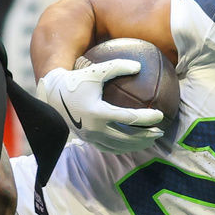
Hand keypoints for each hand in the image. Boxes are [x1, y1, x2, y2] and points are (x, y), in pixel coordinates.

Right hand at [37, 60, 164, 152]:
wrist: (53, 95)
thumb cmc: (77, 79)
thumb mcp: (96, 71)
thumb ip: (117, 66)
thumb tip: (139, 66)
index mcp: (98, 112)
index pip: (129, 118)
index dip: (147, 118)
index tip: (160, 114)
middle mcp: (94, 128)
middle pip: (127, 137)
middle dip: (146, 136)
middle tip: (160, 131)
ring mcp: (91, 137)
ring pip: (119, 146)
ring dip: (137, 144)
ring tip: (151, 139)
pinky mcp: (88, 141)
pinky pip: (109, 148)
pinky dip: (123, 147)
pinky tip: (134, 143)